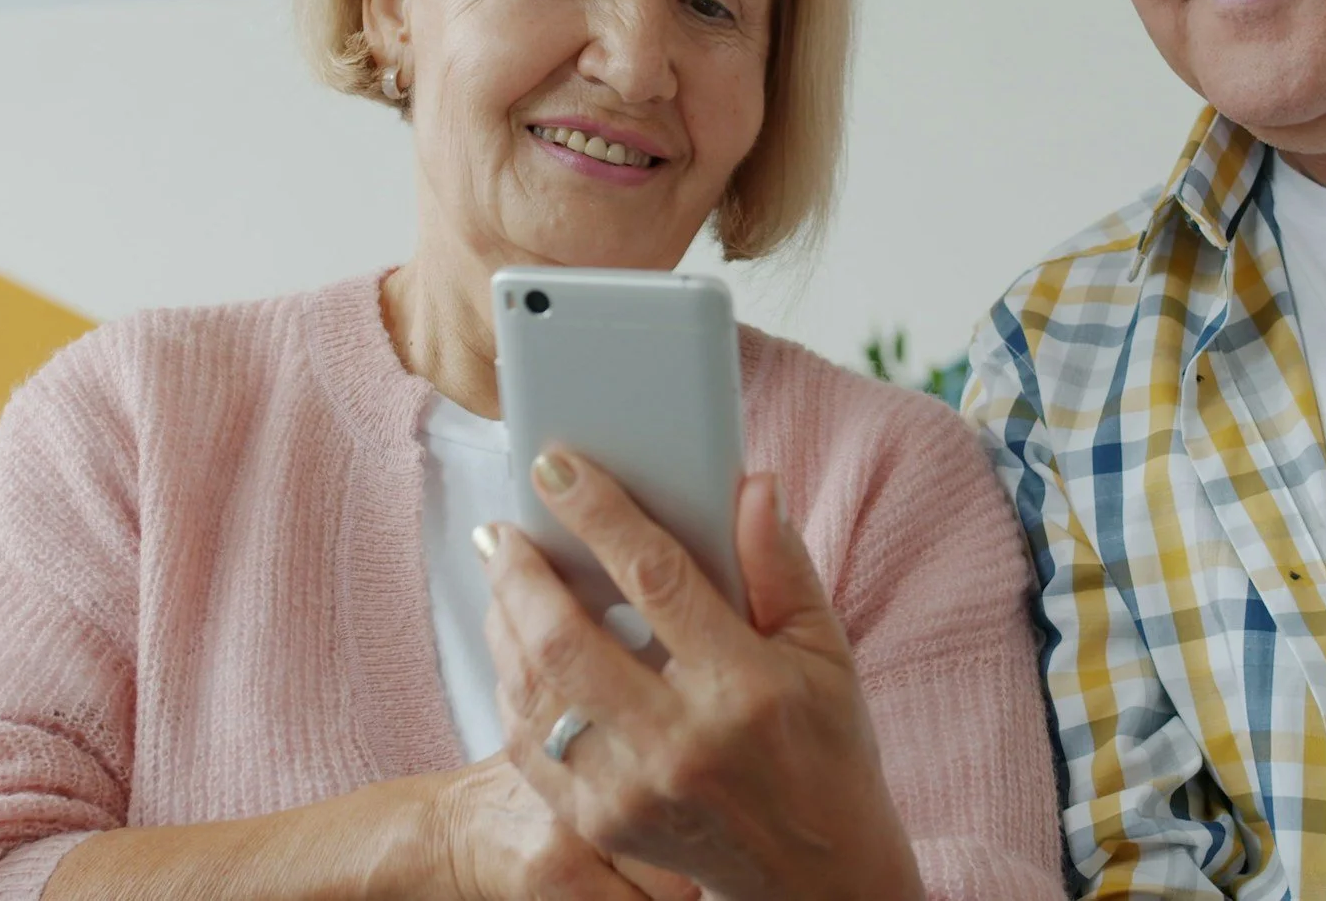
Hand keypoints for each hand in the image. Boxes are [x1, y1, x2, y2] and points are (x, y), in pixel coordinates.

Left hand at [478, 455, 924, 900]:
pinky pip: (528, 743)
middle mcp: (682, 740)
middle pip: (567, 636)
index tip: (556, 466)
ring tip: (501, 574)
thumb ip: (781, 564)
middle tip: (503, 529)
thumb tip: (751, 482)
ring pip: (535, 689)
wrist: (814, 872)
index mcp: (745, 686)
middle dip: (521, 569)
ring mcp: (632, 789)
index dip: (598, 512)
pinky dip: (512, 685)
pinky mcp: (600, 823)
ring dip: (504, 621)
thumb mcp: (825, 650)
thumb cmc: (824, 747)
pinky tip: (515, 647)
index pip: (655, 576)